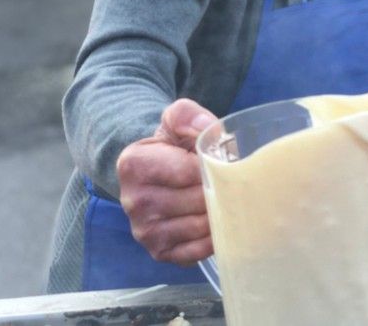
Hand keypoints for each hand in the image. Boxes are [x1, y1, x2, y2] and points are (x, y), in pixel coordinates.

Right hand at [116, 99, 217, 266]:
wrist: (153, 174)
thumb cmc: (171, 146)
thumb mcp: (176, 121)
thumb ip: (189, 116)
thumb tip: (211, 130)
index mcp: (134, 164)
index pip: (190, 171)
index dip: (214, 166)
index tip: (223, 160)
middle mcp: (133, 202)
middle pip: (197, 201)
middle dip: (220, 190)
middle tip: (234, 182)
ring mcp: (144, 231)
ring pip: (199, 228)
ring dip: (220, 215)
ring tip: (227, 199)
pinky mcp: (159, 252)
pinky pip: (196, 252)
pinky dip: (214, 238)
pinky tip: (218, 222)